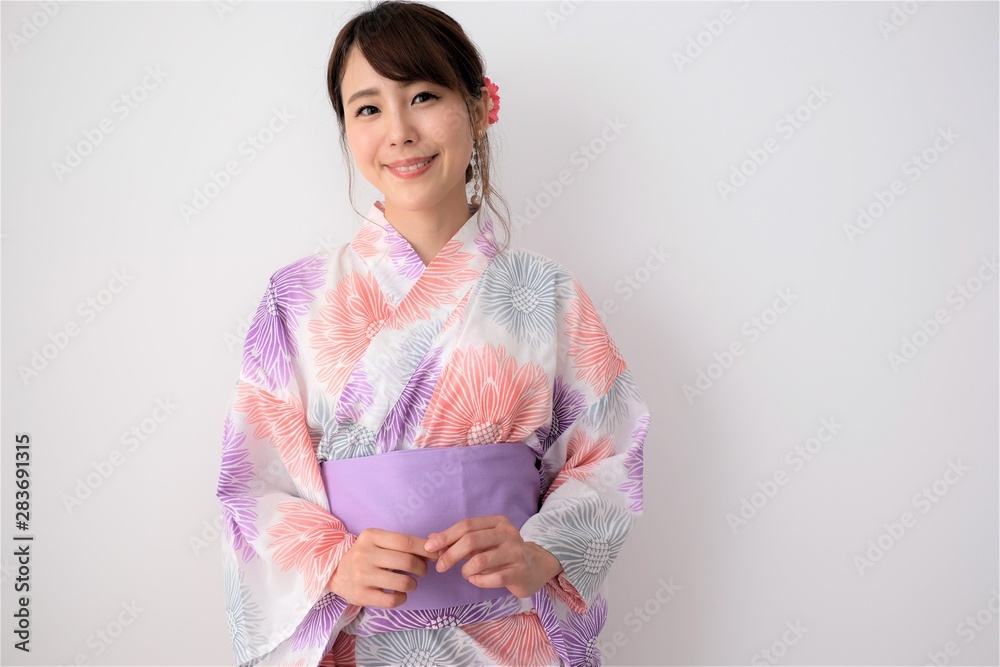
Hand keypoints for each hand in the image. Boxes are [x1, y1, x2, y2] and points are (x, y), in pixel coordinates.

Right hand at [325, 527, 438, 608]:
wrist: (336, 571)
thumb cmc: (366, 554)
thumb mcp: (379, 541)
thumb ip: (404, 543)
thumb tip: (435, 545)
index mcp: (371, 536)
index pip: (405, 542)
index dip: (424, 549)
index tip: (435, 554)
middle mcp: (365, 554)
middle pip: (406, 562)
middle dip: (422, 568)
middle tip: (422, 570)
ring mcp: (362, 576)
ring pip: (402, 582)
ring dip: (413, 584)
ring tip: (410, 582)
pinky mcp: (361, 596)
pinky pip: (393, 600)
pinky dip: (402, 598)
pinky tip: (399, 593)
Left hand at [423, 515, 563, 598]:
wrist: (535, 567)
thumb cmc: (502, 553)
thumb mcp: (483, 542)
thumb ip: (458, 540)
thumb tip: (431, 539)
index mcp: (497, 522)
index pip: (467, 525)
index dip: (446, 536)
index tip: (429, 548)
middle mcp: (508, 533)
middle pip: (472, 540)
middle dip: (450, 554)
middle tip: (440, 567)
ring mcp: (516, 552)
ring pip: (480, 560)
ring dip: (466, 570)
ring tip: (466, 574)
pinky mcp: (520, 571)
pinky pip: (493, 578)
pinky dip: (479, 581)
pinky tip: (476, 580)